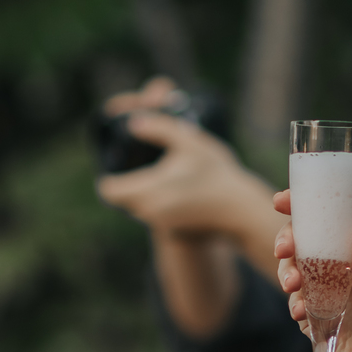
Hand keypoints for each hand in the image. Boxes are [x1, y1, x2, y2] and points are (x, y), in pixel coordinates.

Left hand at [95, 78, 272, 250]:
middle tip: (145, 161)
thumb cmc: (218, 175)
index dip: (111, 175)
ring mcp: (161, 224)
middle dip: (129, 180)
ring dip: (144, 190)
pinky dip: (158, 200)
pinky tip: (177, 185)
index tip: (124, 162)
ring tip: (162, 171)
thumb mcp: (190, 143)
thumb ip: (159, 128)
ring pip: (139, 205)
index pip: (108, 189)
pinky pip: (155, 213)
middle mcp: (149, 212)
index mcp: (147, 191)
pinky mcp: (174, 230)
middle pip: (122, 197)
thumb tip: (134, 122)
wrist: (242, 210)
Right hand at [273, 193, 351, 351]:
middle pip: (303, 242)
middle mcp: (338, 264)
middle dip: (286, 242)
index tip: (282, 201)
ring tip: (293, 285)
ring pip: (293, 271)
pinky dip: (294, 305)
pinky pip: (296, 303)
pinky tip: (302, 312)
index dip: (304, 205)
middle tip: (284, 250)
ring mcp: (323, 289)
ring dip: (286, 274)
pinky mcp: (314, 314)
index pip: (329, 217)